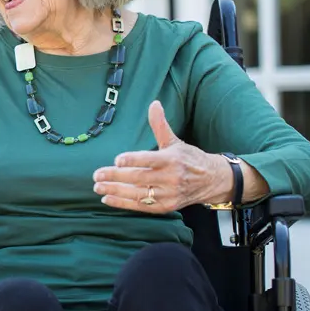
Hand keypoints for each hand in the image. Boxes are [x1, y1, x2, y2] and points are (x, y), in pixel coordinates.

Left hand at [92, 101, 232, 213]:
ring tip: (98, 187)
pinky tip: (108, 199)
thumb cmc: (189, 158)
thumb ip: (160, 125)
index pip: (150, 160)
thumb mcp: (175, 141)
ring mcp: (169, 194)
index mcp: (172, 159)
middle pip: (139, 178)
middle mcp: (171, 178)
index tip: (117, 160)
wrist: (212, 181)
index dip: (133, 160)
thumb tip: (153, 103)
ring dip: (115, 191)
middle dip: (116, 176)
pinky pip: (141, 206)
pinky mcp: (166, 207)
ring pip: (138, 194)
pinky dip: (123, 204)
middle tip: (96, 175)